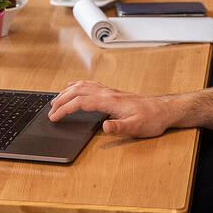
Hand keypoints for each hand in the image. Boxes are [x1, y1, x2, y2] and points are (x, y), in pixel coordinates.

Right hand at [48, 80, 174, 137]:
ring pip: (82, 86)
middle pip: (77, 91)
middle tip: (50, 111)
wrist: (162, 110)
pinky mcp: (111, 93)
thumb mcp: (136, 127)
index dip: (65, 109)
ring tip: (56, 100)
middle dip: (61, 100)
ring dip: (66, 92)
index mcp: (109, 101)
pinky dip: (77, 85)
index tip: (54, 117)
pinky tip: (73, 87)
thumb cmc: (151, 119)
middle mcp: (107, 93)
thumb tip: (104, 127)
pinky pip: (90, 85)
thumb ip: (119, 127)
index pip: (80, 102)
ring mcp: (109, 91)